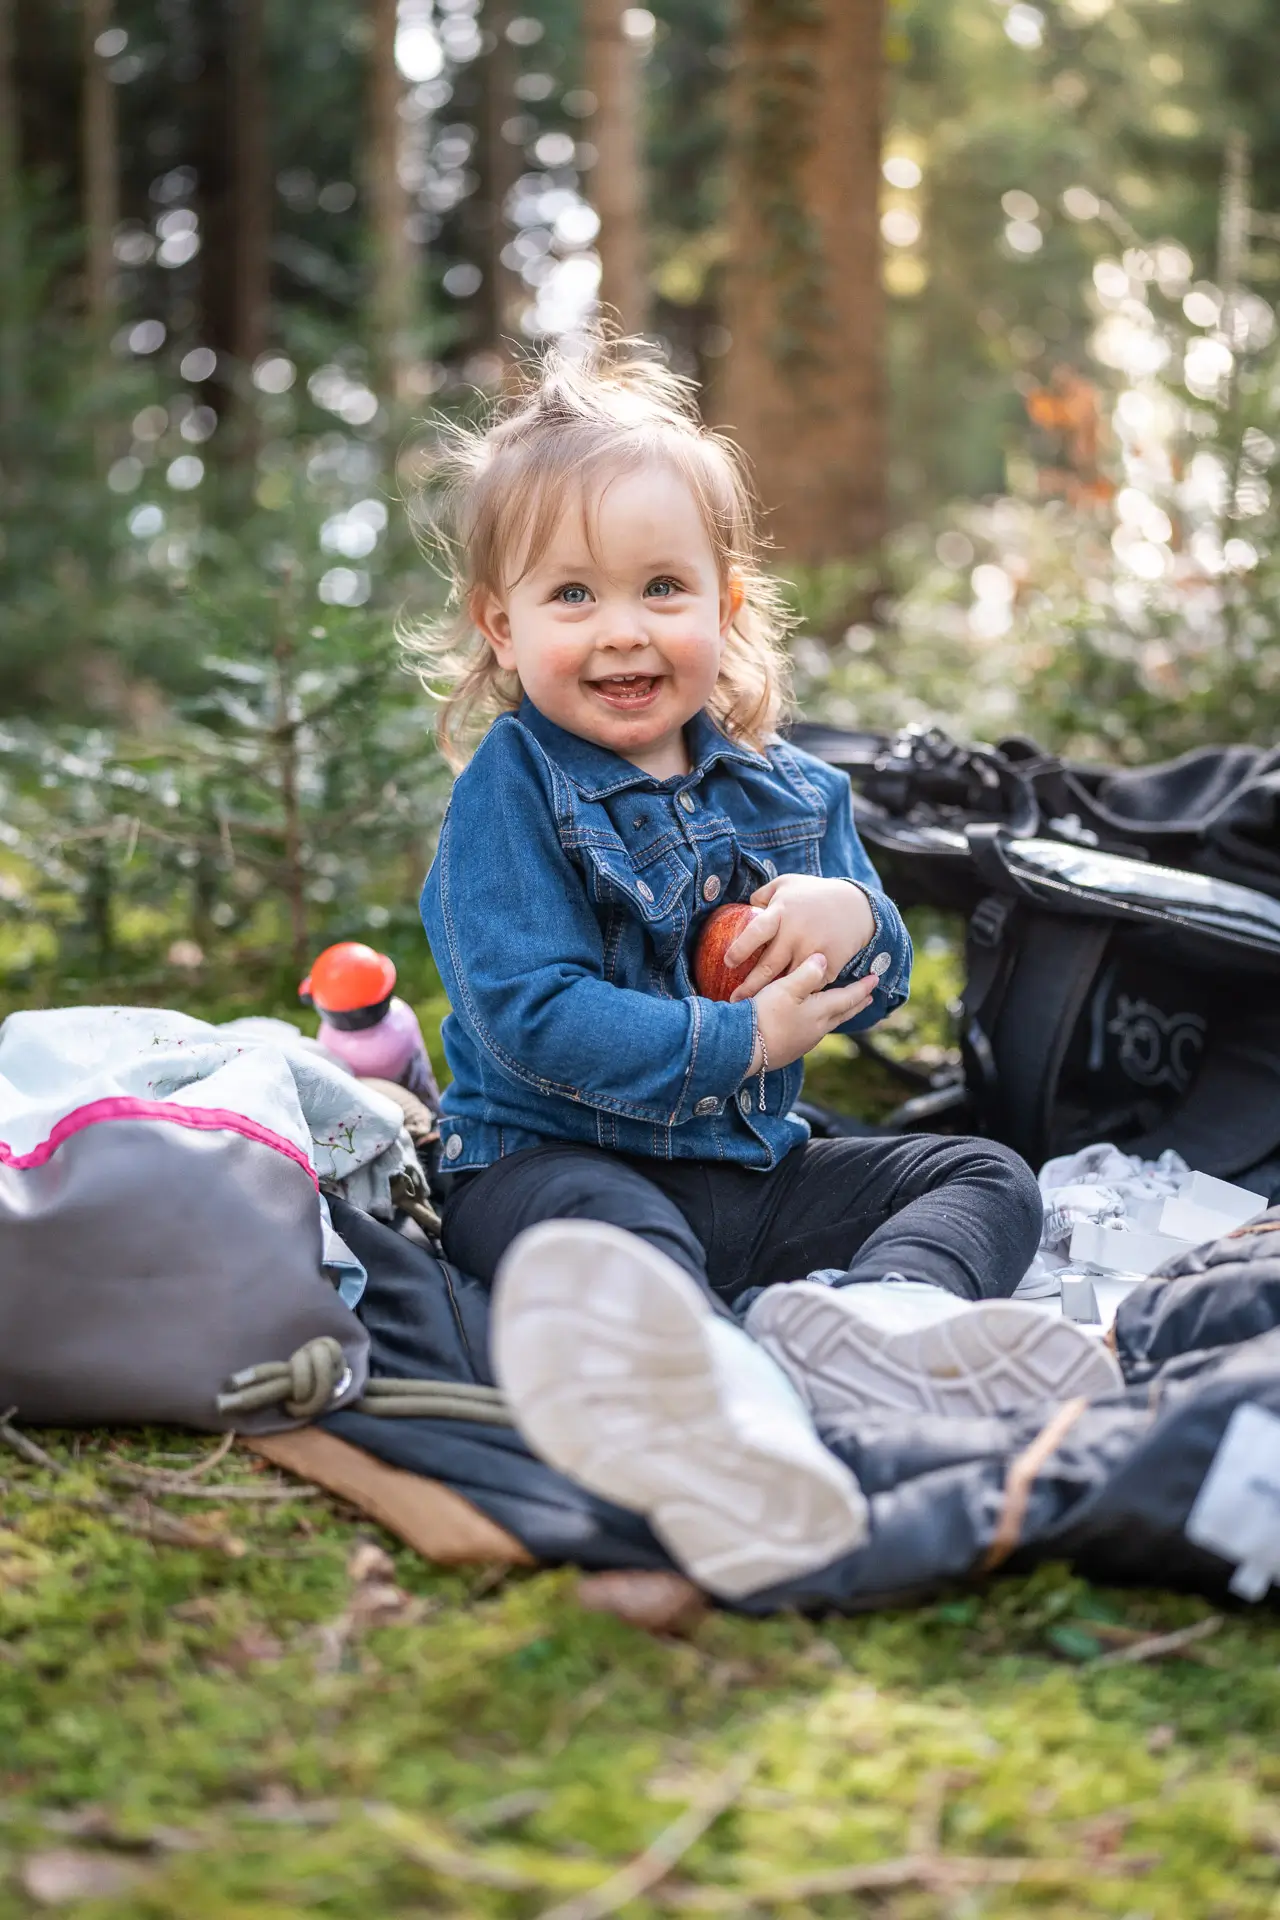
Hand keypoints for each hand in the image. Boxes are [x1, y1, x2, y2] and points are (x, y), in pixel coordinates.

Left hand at [726, 875, 875, 1002]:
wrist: (858, 907)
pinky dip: (799, 993)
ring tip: (756, 1008)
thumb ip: (762, 895)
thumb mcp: (787, 884)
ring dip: (772, 994)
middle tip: (735, 1000)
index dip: (740, 949)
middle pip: (768, 966)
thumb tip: (743, 910)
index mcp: (782, 912)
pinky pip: (809, 985)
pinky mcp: (830, 964)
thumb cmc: (814, 894)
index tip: (728, 964)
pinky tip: (787, 1002)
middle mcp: (796, 932)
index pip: (756, 932)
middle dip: (749, 986)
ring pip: (788, 980)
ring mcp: (814, 950)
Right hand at [747, 952, 877, 1074]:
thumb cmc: (765, 1016)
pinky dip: (823, 1022)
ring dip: (841, 1014)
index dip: (862, 988)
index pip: (847, 997)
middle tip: (869, 998)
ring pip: (830, 1024)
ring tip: (845, 1008)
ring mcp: (804, 1041)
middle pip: (843, 1013)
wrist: (744, 1049)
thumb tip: (824, 959)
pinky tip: (814, 1022)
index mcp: (819, 1012)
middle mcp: (817, 1028)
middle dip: (857, 1004)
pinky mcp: (791, 1049)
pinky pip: (815, 1032)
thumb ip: (807, 974)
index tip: (876, 980)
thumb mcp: (785, 989)